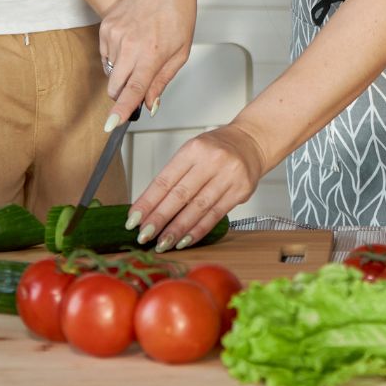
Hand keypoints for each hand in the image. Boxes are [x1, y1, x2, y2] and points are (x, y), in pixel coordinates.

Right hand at [97, 0, 195, 120]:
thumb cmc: (177, 14)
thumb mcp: (180, 52)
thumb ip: (162, 80)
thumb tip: (150, 105)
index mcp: (152, 53)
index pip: (133, 89)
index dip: (121, 110)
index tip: (112, 125)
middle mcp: (129, 45)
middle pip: (115, 86)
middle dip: (123, 95)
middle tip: (139, 84)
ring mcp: (114, 35)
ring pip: (110, 72)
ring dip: (122, 72)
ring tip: (141, 51)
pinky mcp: (105, 28)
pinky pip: (106, 55)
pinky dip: (117, 57)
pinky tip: (132, 41)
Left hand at [128, 123, 266, 250]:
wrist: (252, 142)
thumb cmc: (217, 148)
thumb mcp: (192, 151)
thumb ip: (174, 176)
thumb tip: (150, 207)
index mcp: (194, 149)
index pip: (165, 180)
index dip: (148, 202)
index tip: (133, 219)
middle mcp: (212, 161)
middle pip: (180, 196)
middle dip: (159, 219)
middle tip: (144, 235)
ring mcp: (229, 176)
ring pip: (198, 208)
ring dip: (178, 229)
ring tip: (162, 243)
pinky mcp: (241, 191)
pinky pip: (215, 215)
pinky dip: (198, 230)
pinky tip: (185, 240)